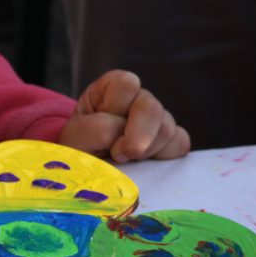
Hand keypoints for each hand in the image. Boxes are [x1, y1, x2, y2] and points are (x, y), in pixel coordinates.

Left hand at [57, 70, 190, 163]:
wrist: (83, 172)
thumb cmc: (77, 150)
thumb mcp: (75, 137)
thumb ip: (97, 130)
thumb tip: (132, 143)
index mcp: (113, 87)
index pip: (126, 84)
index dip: (114, 110)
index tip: (100, 133)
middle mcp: (139, 99)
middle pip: (152, 108)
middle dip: (136, 137)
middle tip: (118, 155)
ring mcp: (157, 119)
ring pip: (167, 129)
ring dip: (144, 151)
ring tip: (125, 161)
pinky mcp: (169, 140)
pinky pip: (180, 144)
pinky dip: (164, 158)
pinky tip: (144, 165)